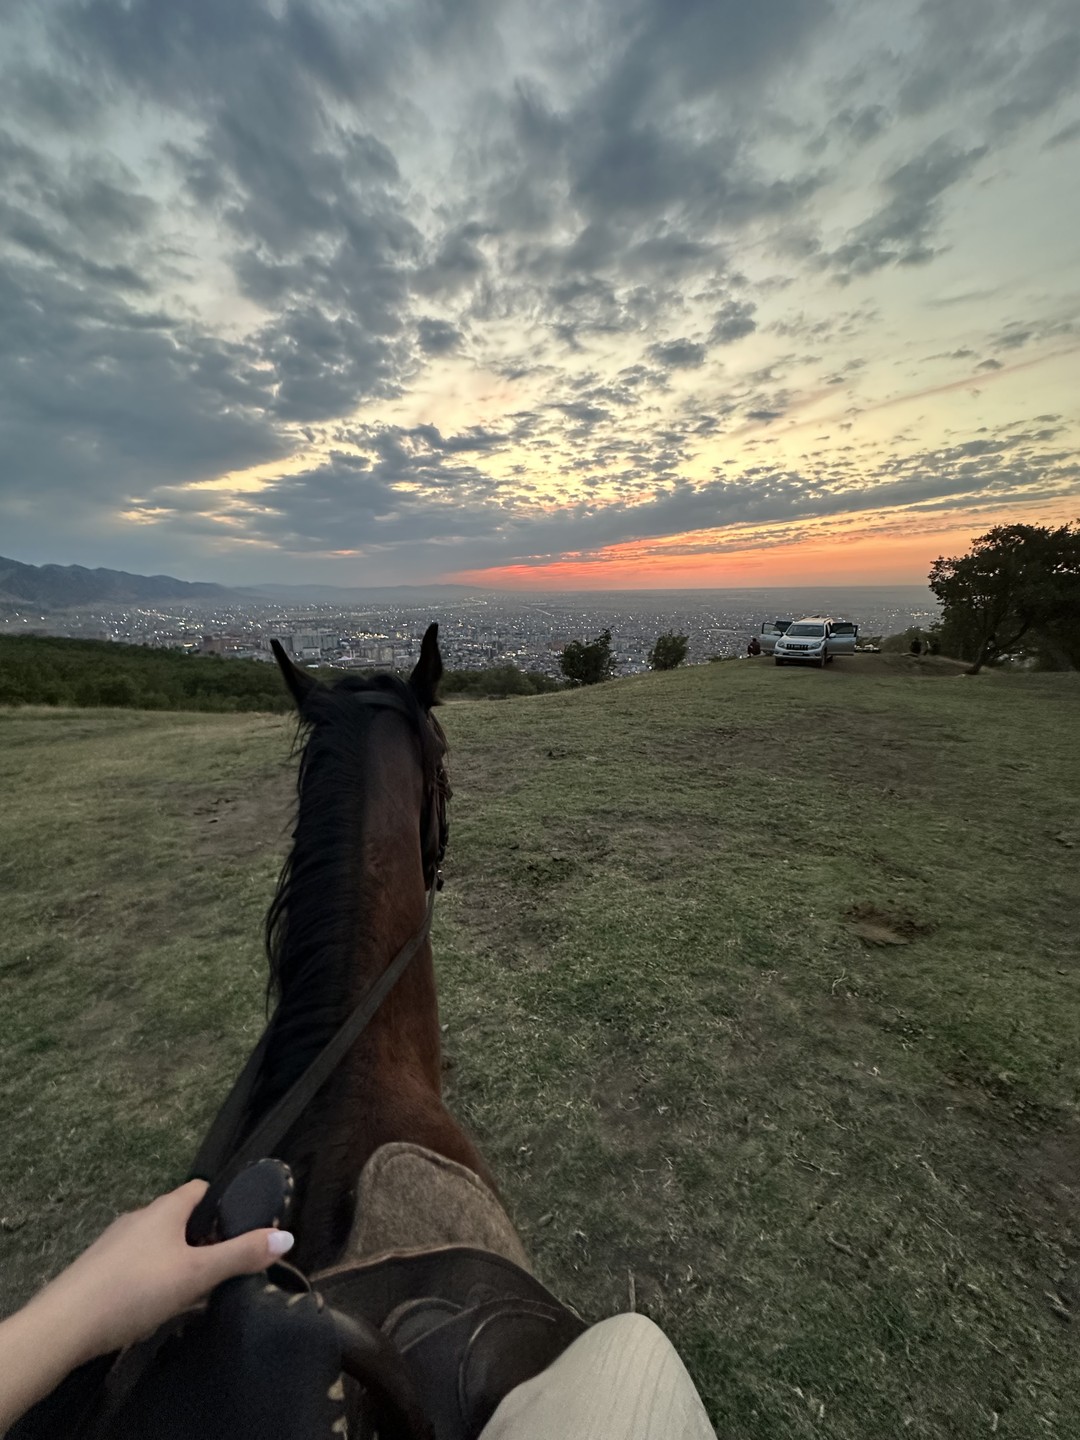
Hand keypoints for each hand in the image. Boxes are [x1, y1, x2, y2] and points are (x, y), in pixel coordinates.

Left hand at [0, 1181, 293, 1431]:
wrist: (66, 1323)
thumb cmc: (137, 1288)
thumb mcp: (197, 1274)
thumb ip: (240, 1255)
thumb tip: (287, 1236)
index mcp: (165, 1209)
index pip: (202, 1189)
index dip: (225, 1204)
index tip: (242, 1229)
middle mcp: (140, 1217)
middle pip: (181, 1219)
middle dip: (204, 1239)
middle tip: (224, 1269)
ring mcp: (116, 1244)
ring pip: (159, 1245)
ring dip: (179, 1262)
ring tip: (195, 1293)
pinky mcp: (99, 1270)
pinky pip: (138, 1266)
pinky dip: (154, 1279)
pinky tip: (157, 1307)